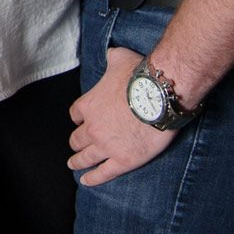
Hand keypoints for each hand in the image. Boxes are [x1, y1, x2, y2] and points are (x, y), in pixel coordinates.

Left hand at [68, 47, 175, 186]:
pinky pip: (103, 173)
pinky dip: (92, 178)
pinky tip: (86, 181)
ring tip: (74, 165)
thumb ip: (112, 57)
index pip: (75, 114)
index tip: (79, 121)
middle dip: (76, 142)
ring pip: (86, 157)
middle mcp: (92, 127)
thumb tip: (111, 52)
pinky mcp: (123, 160)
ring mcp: (106, 146)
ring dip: (78, 162)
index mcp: (88, 104)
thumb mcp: (120, 58)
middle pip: (77, 138)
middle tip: (75, 147)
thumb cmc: (140, 76)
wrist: (160, 97)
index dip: (78, 118)